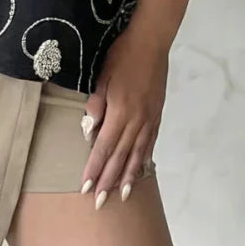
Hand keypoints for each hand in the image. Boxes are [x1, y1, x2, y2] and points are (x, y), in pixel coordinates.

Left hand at [79, 28, 168, 208]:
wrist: (151, 42)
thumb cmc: (122, 55)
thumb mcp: (103, 76)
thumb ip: (97, 103)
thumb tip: (89, 130)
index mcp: (120, 111)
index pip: (104, 147)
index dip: (95, 169)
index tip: (86, 187)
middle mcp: (137, 120)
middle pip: (120, 156)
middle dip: (109, 181)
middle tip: (100, 203)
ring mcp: (149, 119)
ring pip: (137, 154)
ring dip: (128, 176)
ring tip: (122, 196)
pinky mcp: (157, 114)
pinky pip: (150, 142)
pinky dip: (144, 159)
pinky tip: (141, 170)